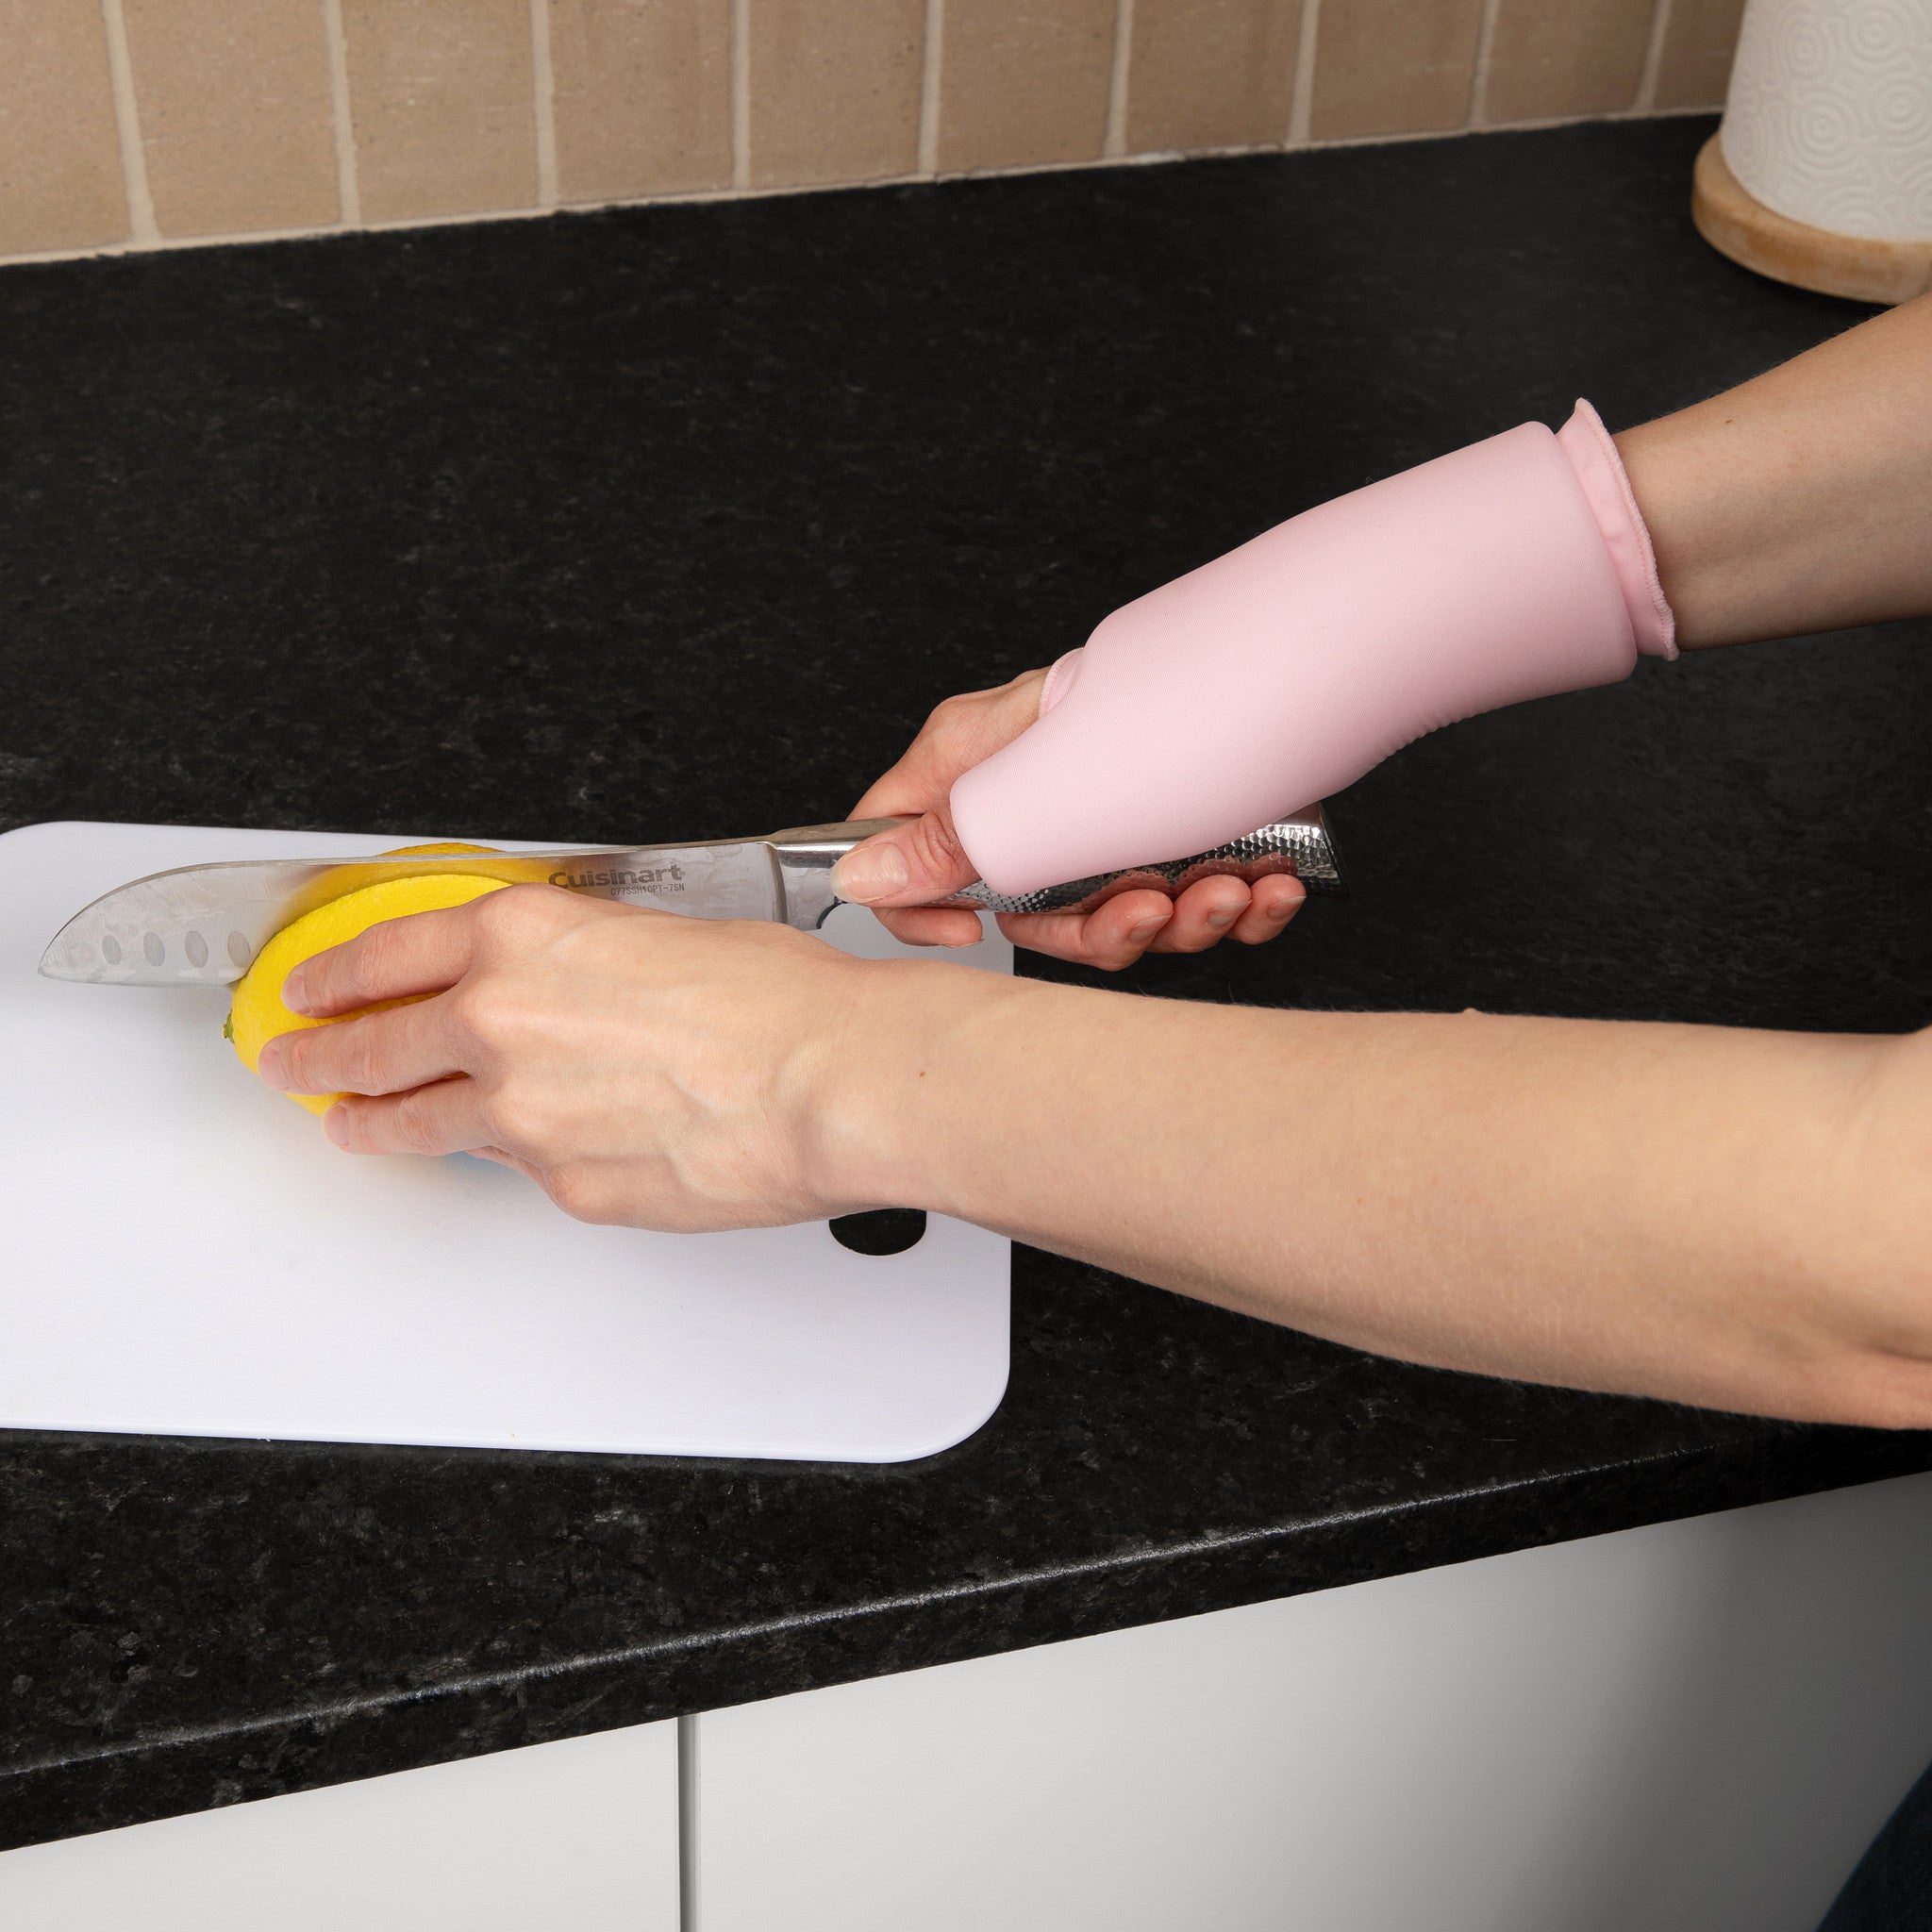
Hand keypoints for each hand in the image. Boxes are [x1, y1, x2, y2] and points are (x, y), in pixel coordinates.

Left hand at [251, 883, 956, 1228]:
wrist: (835, 1082)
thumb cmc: (784, 1001)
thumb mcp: (668, 933)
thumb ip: (588, 962)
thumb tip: (567, 988)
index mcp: (520, 939)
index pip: (386, 953)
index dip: (334, 976)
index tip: (310, 989)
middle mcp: (500, 1024)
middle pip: (375, 1047)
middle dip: (322, 1057)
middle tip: (293, 1062)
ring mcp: (522, 1117)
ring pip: (418, 1124)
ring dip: (376, 1123)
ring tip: (355, 1125)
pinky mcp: (563, 1188)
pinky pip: (517, 1170)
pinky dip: (512, 1156)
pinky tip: (521, 1148)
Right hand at [833, 670, 1305, 968]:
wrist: (1324, 661)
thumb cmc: (1182, 707)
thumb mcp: (1039, 791)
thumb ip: (943, 844)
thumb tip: (856, 877)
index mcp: (983, 759)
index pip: (901, 840)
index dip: (922, 902)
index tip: (974, 928)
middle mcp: (1047, 782)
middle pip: (1029, 900)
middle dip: (1100, 927)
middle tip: (1149, 910)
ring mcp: (1124, 800)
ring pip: (1122, 906)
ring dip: (1183, 920)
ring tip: (1229, 890)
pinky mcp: (1197, 815)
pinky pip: (1195, 892)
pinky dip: (1235, 906)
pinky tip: (1268, 888)